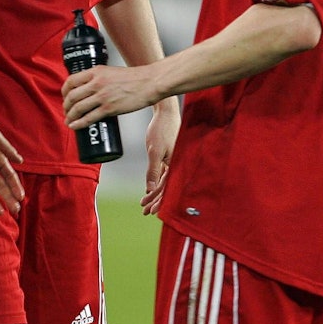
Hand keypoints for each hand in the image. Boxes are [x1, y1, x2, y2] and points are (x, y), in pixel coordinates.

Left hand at [62, 64, 158, 129]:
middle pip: (72, 96)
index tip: (65, 97)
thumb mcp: (110, 72)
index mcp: (96, 72)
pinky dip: (79, 123)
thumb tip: (89, 88)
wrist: (150, 82)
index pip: (71, 81)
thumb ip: (99, 78)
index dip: (64, 91)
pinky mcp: (109, 108)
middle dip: (66, 106)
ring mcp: (102, 96)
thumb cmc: (134, 78)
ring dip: (70, 116)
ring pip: (78, 108)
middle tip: (66, 111)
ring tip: (69, 120)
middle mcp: (96, 83)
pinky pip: (89, 118)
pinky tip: (75, 126)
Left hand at [140, 100, 178, 215]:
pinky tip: (150, 189)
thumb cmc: (161, 129)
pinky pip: (164, 173)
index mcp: (176, 165)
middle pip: (166, 188)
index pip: (167, 188)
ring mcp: (174, 161)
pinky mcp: (171, 156)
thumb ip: (153, 170)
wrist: (166, 112)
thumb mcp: (154, 150)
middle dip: (156, 200)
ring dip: (155, 193)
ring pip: (164, 182)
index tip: (150, 211)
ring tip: (144, 203)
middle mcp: (178, 165)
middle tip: (145, 211)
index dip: (158, 200)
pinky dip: (157, 182)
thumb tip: (149, 189)